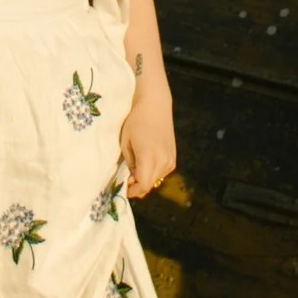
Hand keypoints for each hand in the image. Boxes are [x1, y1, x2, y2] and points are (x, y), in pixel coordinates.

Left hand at [119, 78, 175, 199]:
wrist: (155, 105)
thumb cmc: (135, 122)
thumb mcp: (126, 143)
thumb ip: (130, 164)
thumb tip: (133, 180)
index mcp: (149, 157)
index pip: (143, 185)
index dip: (132, 191)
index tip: (123, 189)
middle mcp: (163, 161)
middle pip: (150, 185)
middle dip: (137, 187)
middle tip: (127, 181)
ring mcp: (170, 160)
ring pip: (156, 180)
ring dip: (145, 179)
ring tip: (135, 169)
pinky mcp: (173, 157)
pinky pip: (162, 172)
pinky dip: (153, 172)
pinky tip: (146, 162)